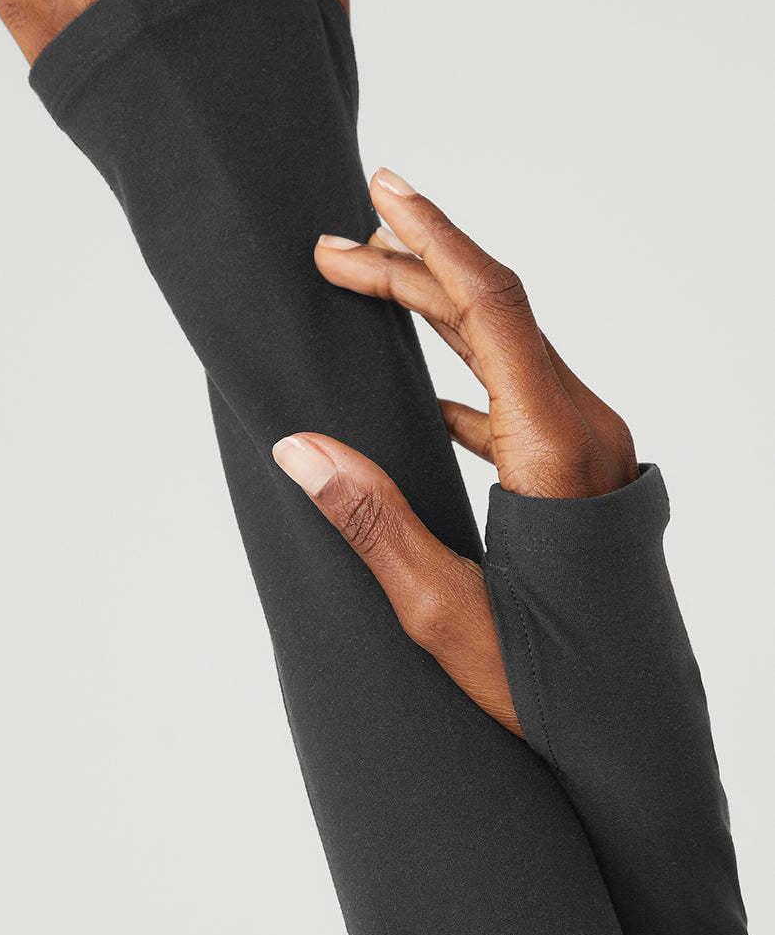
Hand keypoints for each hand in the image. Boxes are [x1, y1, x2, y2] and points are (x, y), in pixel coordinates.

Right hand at [272, 169, 637, 736]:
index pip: (492, 305)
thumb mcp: (443, 613)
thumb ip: (370, 520)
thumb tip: (294, 445)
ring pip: (507, 351)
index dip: (434, 237)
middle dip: (412, 269)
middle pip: (494, 314)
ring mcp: (590, 450)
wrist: (640, 748)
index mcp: (558, 448)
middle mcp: (586, 430)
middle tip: (330, 248)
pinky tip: (421, 393)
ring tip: (366, 291)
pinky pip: (518, 398)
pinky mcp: (582, 474)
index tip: (385, 186)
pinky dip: (463, 377)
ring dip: (436, 316)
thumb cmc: (552, 694)